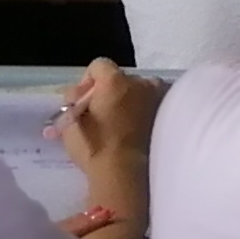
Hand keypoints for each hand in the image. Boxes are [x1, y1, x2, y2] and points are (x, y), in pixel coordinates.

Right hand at [52, 58, 162, 211]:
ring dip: (127, 100)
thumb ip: (72, 103)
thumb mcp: (70, 123)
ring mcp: (159, 96)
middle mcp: (141, 82)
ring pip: (139, 90)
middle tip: (97, 114)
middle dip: (107, 92)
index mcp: (115, 80)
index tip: (82, 102)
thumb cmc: (95, 146)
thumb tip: (76, 98)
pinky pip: (153, 103)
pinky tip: (133, 129)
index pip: (98, 65)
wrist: (127, 173)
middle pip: (120, 78)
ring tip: (117, 122)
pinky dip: (144, 111)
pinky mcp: (169, 113)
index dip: (87, 81)